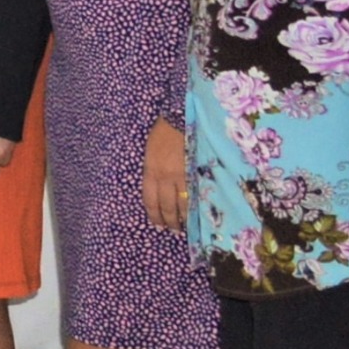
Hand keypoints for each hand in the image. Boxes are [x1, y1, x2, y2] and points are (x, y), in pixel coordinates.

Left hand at [141, 120, 191, 234]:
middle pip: (166, 206)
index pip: (150, 200)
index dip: (154, 215)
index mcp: (151, 171)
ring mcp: (182, 175)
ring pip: (182, 203)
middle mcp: (164, 176)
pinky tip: (198, 213)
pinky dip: (196, 205)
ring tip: (186, 226)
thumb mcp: (151, 152)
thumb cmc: (164, 132)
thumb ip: (154, 171)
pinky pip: (196, 194)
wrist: (180, 117)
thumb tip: (160, 188)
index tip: (158, 225)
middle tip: (173, 230)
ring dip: (184, 217)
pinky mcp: (196, 172)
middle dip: (169, 221)